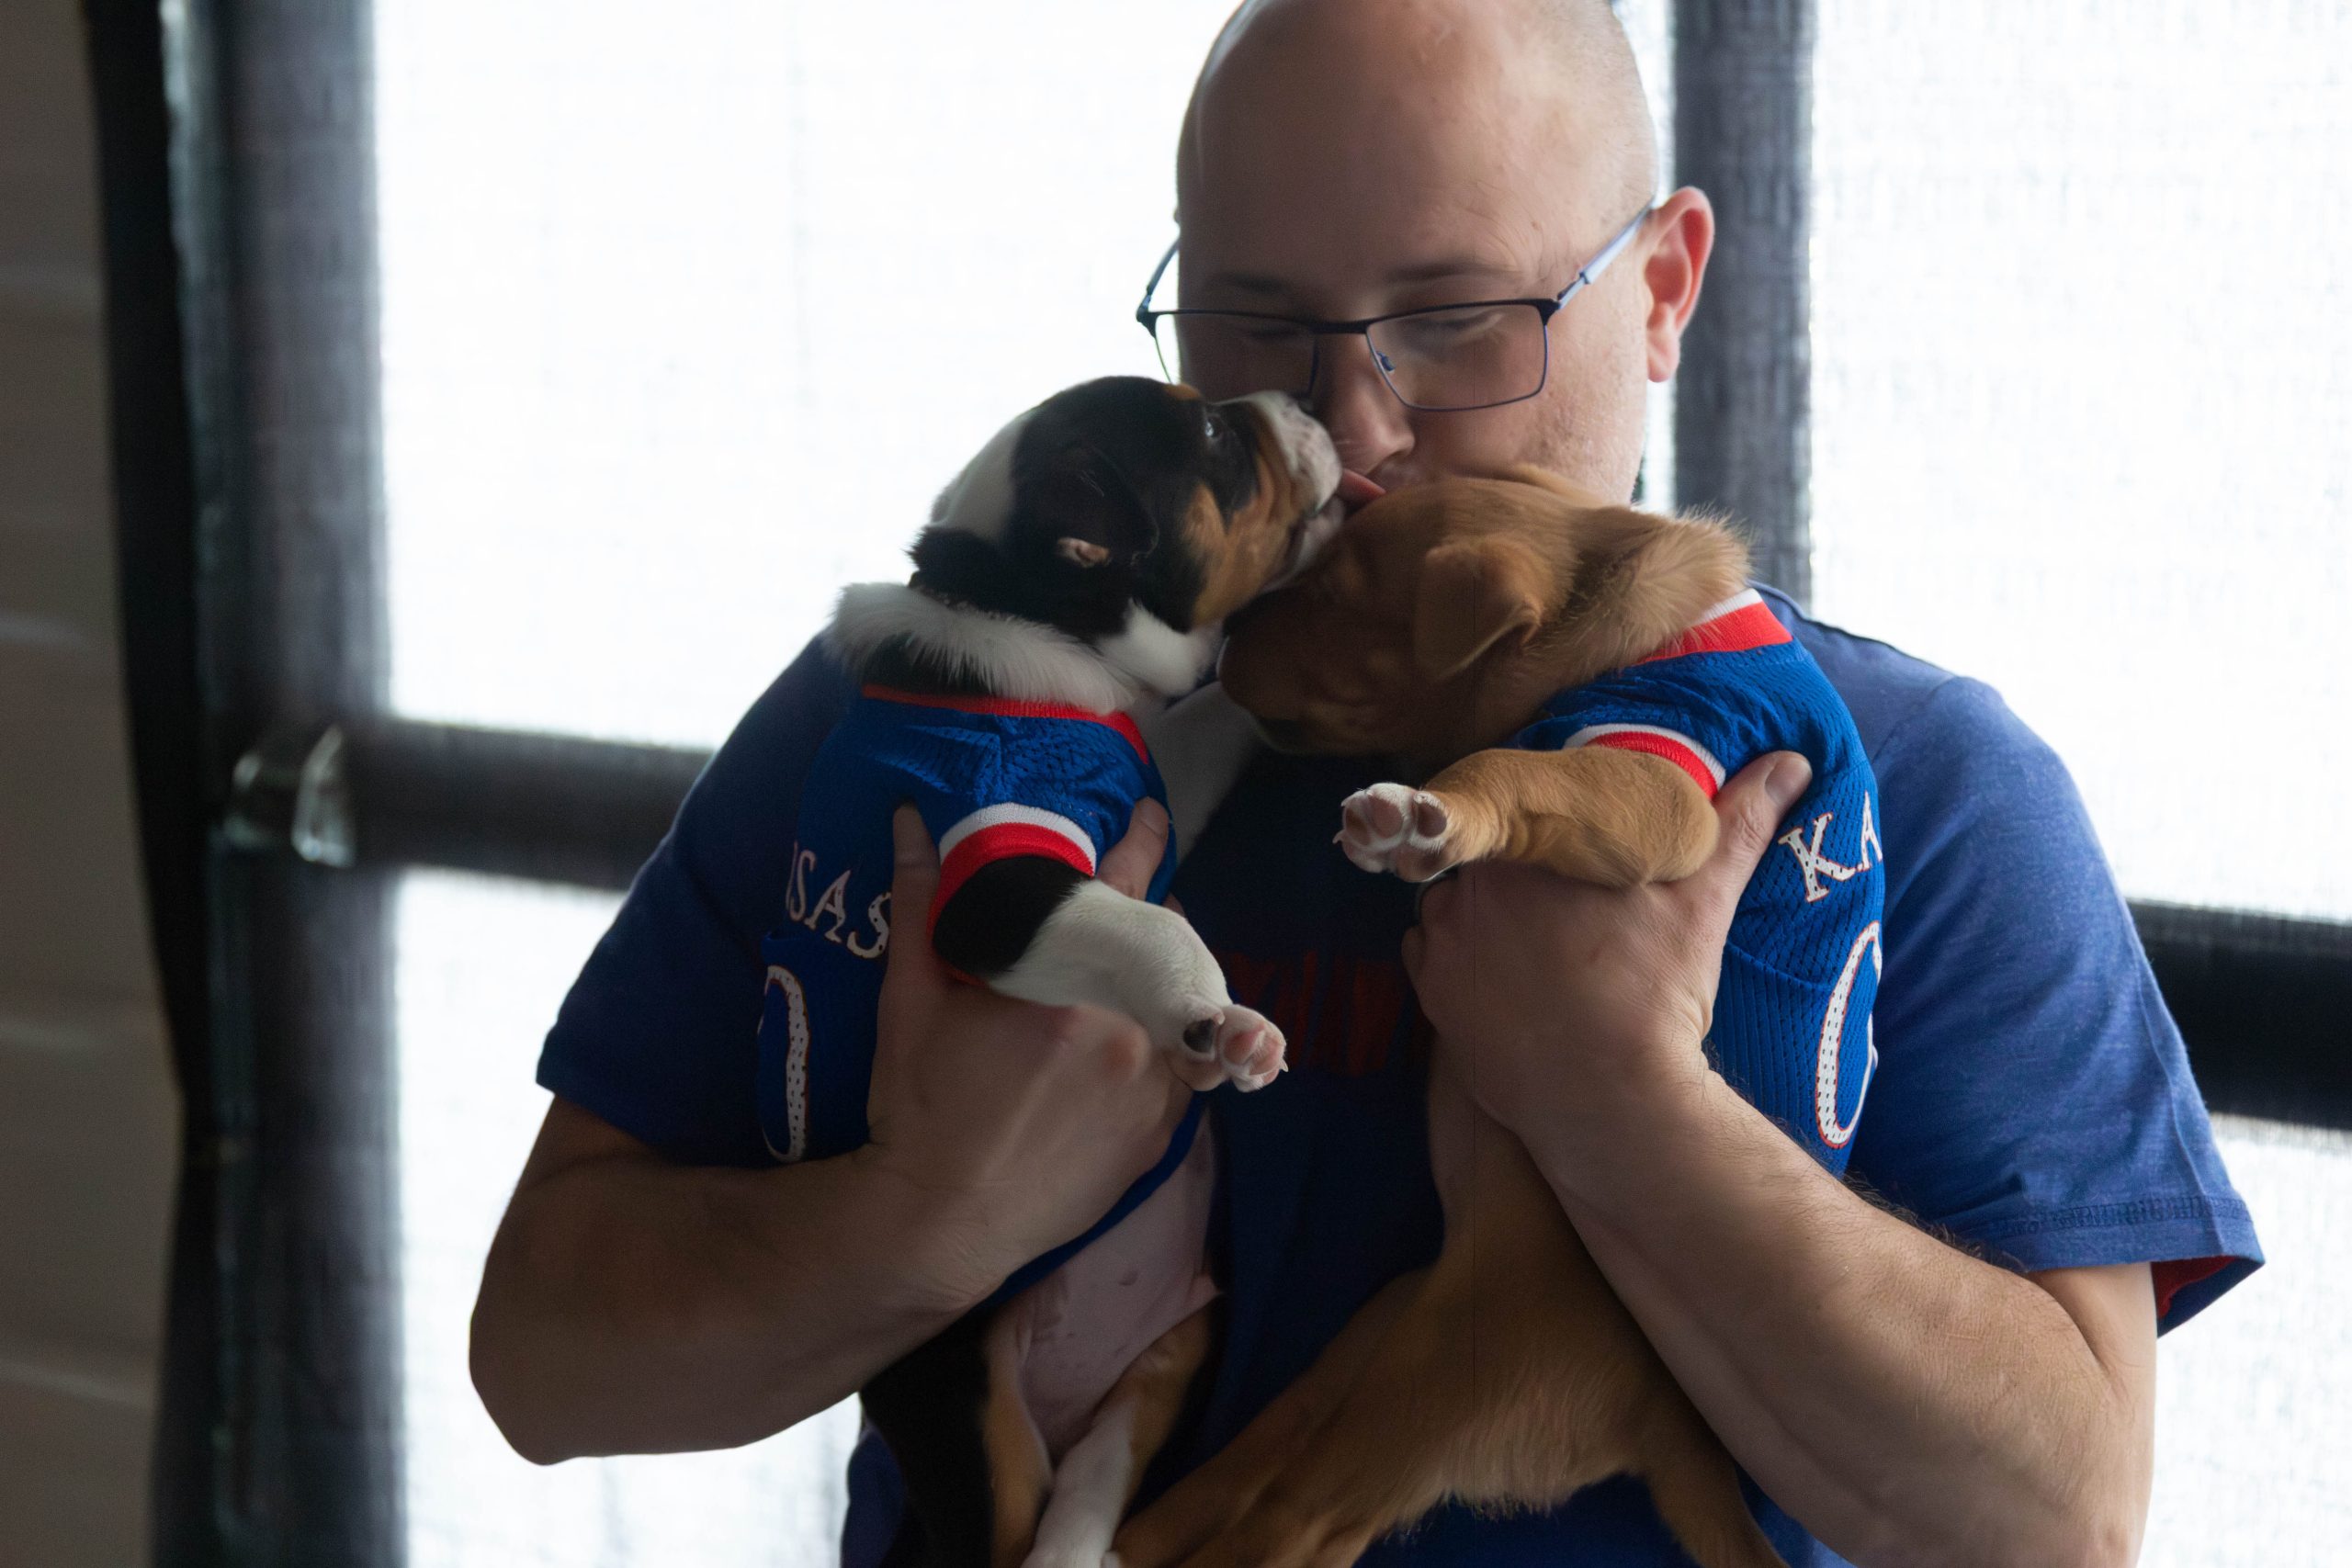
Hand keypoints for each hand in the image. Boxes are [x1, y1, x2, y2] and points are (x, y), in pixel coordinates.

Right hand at [860, 801, 1198, 1307]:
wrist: (940, 1221)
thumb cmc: (919, 1107)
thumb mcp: (910, 1000)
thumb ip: (921, 904)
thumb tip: (913, 822)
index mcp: (1068, 989)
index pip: (1123, 891)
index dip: (1141, 842)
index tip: (1151, 814)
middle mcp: (1127, 1033)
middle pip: (1162, 947)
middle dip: (1149, 919)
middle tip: (1128, 904)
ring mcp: (1154, 1088)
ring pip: (1182, 1004)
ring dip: (1163, 980)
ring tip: (1132, 972)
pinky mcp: (1162, 1134)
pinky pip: (1186, 1065)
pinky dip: (1169, 1039)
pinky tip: (1139, 1035)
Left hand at [1401, 752, 1812, 1162]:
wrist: (1612, 1097)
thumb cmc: (1656, 993)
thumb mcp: (1704, 897)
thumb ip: (1738, 822)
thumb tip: (1789, 762)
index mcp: (1528, 843)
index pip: (1524, 807)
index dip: (1549, 825)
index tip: (1574, 852)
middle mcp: (1470, 882)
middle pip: (1489, 855)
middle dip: (1519, 871)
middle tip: (1563, 907)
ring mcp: (1444, 939)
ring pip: (1456, 901)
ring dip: (1483, 911)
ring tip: (1534, 943)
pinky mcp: (1431, 992)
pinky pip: (1432, 953)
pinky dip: (1459, 957)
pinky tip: (1503, 975)